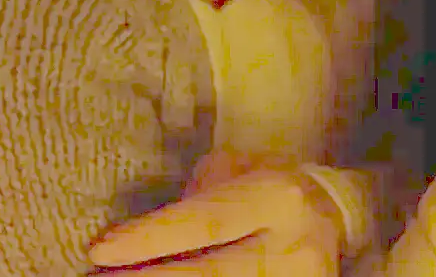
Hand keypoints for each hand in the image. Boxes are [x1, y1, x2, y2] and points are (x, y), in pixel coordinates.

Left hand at [88, 158, 342, 274]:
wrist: (337, 219)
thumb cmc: (270, 188)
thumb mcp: (239, 169)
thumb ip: (197, 193)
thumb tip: (146, 234)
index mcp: (278, 198)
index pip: (205, 221)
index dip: (150, 237)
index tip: (99, 249)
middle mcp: (293, 247)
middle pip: (210, 274)